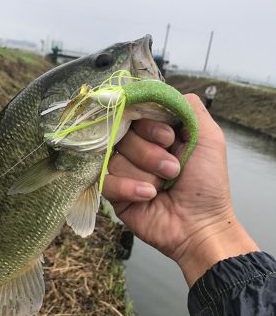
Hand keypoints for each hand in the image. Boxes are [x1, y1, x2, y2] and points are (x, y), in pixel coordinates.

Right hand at [103, 94, 258, 285]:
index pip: (135, 112)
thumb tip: (157, 90)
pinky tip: (149, 196)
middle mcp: (137, 148)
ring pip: (115, 156)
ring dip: (145, 173)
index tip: (170, 139)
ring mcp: (123, 169)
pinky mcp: (113, 192)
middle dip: (151, 153)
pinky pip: (106, 179)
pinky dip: (130, 187)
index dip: (149, 125)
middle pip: (122, 132)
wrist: (200, 225)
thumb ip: (188, 106)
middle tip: (173, 169)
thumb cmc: (207, 184)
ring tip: (164, 186)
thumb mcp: (208, 137)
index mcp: (156, 132)